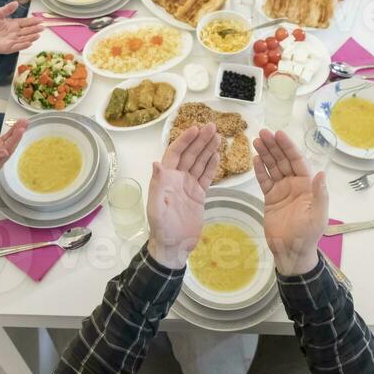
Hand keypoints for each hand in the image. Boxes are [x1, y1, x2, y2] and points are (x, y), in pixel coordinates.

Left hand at [0, 1, 42, 61]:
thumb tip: (15, 2)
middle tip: (42, 27)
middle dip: (35, 29)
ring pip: (24, 39)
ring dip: (31, 37)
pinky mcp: (8, 48)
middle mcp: (16, 33)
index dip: (33, 21)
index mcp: (14, 24)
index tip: (41, 20)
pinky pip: (17, 46)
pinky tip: (29, 43)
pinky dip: (23, 45)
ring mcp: (13, 41)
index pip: (26, 22)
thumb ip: (6, 9)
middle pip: (27, 31)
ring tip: (38, 35)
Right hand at [0, 120, 27, 183]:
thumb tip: (5, 153)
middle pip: (11, 144)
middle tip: (24, 124)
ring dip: (18, 130)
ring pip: (10, 139)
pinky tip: (18, 124)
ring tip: (25, 121)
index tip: (19, 131)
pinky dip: (12, 130)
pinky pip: (6, 136)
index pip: (8, 151)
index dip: (14, 141)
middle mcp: (0, 157)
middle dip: (18, 134)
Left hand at [147, 123, 220, 269]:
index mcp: (166, 178)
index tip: (196, 128)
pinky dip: (212, 165)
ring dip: (208, 149)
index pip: (175, 153)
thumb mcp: (157, 208)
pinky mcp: (199, 195)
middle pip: (190, 154)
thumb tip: (155, 163)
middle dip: (200, 140)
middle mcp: (177, 178)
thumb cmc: (162, 228)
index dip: (185, 140)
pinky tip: (218, 155)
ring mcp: (189, 186)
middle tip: (213, 126)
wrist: (174, 246)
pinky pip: (206, 176)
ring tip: (218, 136)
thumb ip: (157, 185)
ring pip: (200, 162)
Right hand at [253, 130, 327, 275]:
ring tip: (256, 141)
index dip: (288, 147)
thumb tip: (321, 174)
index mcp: (307, 185)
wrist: (291, 251)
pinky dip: (260, 170)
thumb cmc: (307, 234)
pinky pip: (264, 180)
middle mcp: (294, 184)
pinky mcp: (270, 198)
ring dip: (265, 154)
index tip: (279, 134)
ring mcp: (281, 190)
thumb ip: (320, 194)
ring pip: (272, 167)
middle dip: (274, 146)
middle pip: (283, 160)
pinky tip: (254, 159)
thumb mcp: (317, 215)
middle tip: (262, 132)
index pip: (297, 161)